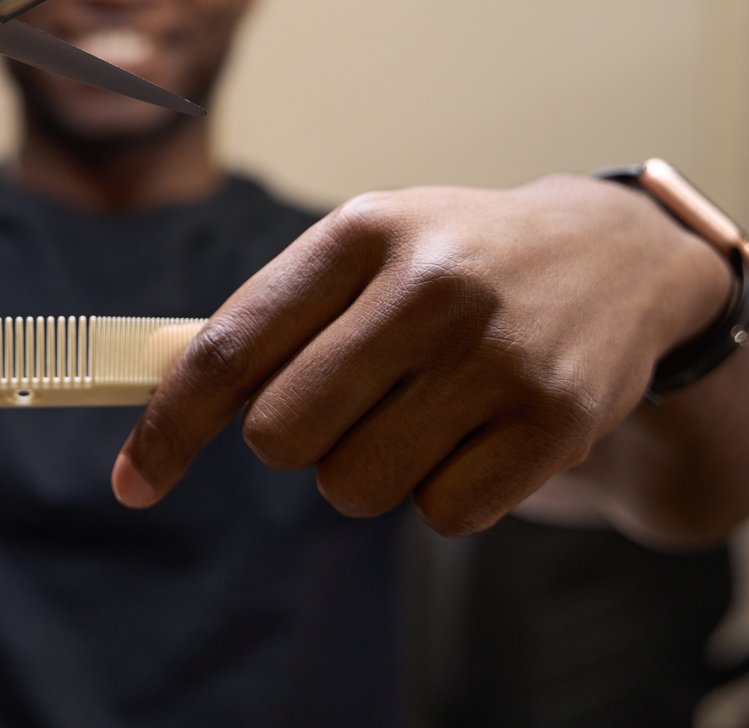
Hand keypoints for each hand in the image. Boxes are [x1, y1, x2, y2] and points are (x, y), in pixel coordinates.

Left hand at [111, 174, 733, 534]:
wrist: (616, 258)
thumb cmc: (455, 261)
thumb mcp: (366, 248)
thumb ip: (274, 315)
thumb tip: (165, 390)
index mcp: (360, 232)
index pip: (230, 347)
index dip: (169, 425)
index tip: (132, 483)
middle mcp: (428, 284)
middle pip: (281, 436)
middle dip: (294, 441)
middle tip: (344, 407)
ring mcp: (496, 353)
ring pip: (354, 486)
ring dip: (368, 470)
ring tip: (422, 411)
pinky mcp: (554, 420)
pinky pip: (440, 515)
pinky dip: (442, 495)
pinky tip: (476, 435)